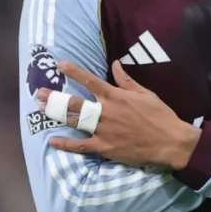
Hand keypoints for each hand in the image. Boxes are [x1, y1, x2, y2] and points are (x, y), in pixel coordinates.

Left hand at [36, 60, 199, 169]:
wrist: (170, 142)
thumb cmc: (160, 116)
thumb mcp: (145, 94)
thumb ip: (127, 80)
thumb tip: (115, 64)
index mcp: (116, 97)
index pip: (90, 80)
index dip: (74, 71)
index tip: (60, 65)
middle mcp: (106, 112)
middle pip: (76, 103)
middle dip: (56, 97)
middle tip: (40, 93)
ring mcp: (103, 131)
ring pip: (75, 121)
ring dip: (57, 115)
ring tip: (41, 109)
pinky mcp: (105, 147)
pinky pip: (81, 146)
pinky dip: (66, 144)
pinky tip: (53, 141)